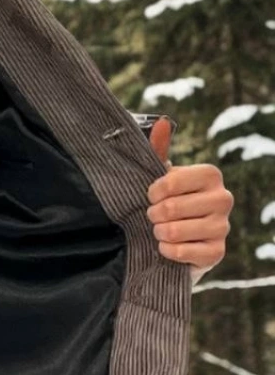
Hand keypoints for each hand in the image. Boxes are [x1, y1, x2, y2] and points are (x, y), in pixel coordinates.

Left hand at [146, 117, 232, 282]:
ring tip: (159, 230)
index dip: (153, 191)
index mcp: (210, 175)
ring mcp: (223, 227)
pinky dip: (166, 250)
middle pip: (171, 208)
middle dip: (153, 214)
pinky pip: (181, 252)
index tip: (150, 196)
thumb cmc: (170, 199)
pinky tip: (166, 246)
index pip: (172, 181)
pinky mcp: (218, 252)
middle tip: (153, 215)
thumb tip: (162, 122)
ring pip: (175, 231)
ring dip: (158, 232)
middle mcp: (223, 198)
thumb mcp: (162, 174)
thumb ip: (159, 148)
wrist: (182, 235)